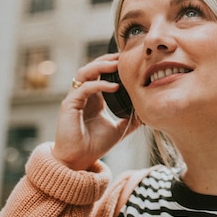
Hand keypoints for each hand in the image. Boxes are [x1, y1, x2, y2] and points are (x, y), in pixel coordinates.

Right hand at [52, 53, 139, 170]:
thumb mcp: (119, 130)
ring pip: (85, 72)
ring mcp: (75, 98)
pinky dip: (99, 84)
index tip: (129, 60)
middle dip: (107, 59)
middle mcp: (83, 95)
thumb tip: (147, 114)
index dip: (112, 65)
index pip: (101, 74)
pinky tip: (114, 86)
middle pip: (92, 68)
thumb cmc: (95, 145)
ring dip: (101, 66)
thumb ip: (131, 120)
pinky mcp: (69, 105)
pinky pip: (84, 88)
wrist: (79, 160)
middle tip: (123, 56)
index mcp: (94, 98)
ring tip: (117, 65)